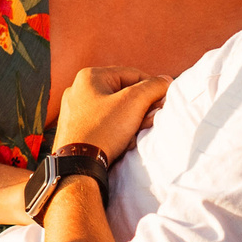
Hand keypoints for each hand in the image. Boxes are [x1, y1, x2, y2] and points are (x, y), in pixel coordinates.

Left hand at [51, 67, 170, 158]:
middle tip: (151, 121)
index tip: (164, 102)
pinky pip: (104, 123)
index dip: (153, 88)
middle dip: (141, 108)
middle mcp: (79, 90)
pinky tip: (123, 142)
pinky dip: (118, 131)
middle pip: (123, 93)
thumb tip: (166, 81)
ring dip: (132, 121)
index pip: (133, 74)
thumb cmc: (102, 131)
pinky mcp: (76, 129)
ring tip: (135, 134)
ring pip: (115, 110)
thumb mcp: (133, 103)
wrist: (77, 167)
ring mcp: (75, 111)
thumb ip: (153, 87)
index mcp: (90, 76)